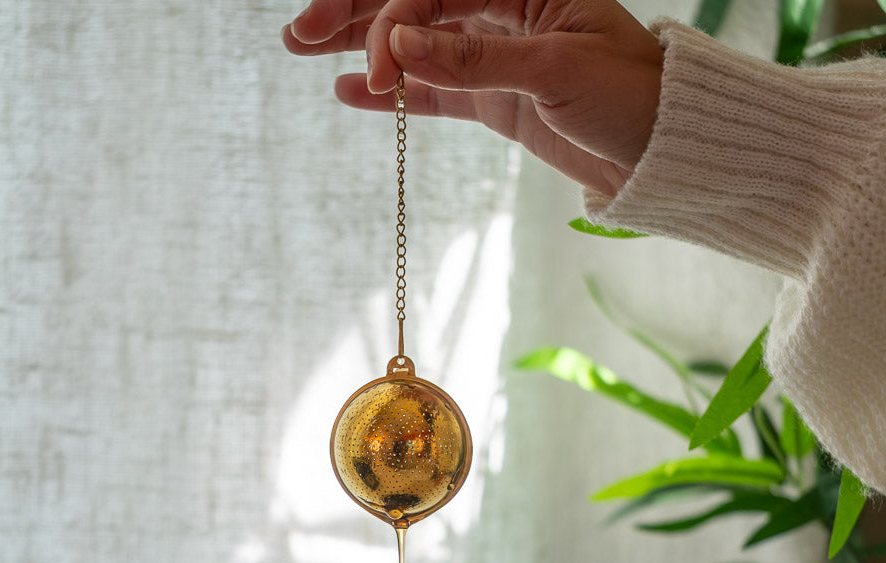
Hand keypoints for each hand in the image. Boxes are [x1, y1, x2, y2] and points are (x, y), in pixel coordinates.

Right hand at [282, 0, 663, 196]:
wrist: (661, 151)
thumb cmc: (629, 97)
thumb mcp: (557, 72)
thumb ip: (476, 59)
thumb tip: (401, 46)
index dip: (391, 17)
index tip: (373, 65)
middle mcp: (501, 8)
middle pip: (413, 0)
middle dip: (354, 12)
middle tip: (298, 32)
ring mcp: (492, 54)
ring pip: (414, 41)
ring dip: (360, 45)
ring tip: (305, 49)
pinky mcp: (492, 98)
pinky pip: (431, 90)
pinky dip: (393, 93)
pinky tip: (351, 93)